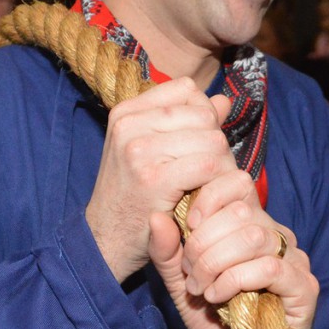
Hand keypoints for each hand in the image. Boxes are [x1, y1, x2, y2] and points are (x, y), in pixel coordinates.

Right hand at [85, 77, 236, 281]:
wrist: (105, 239)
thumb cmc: (132, 195)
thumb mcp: (151, 151)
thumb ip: (187, 123)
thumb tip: (223, 100)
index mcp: (126, 112)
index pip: (186, 89)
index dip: (202, 115)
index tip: (196, 143)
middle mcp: (129, 124)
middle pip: (203, 114)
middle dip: (216, 141)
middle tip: (209, 171)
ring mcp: (139, 150)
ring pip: (212, 139)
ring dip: (220, 164)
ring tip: (207, 184)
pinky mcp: (154, 178)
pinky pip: (209, 165)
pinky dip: (216, 182)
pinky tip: (205, 196)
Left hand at [146, 169, 318, 328]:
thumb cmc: (214, 318)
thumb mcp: (180, 281)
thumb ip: (168, 251)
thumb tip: (157, 216)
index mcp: (249, 223)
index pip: (236, 183)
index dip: (208, 199)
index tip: (189, 228)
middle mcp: (275, 234)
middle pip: (240, 212)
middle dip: (204, 243)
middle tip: (191, 274)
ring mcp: (294, 258)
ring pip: (253, 237)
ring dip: (216, 264)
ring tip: (202, 289)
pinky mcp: (304, 286)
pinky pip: (269, 267)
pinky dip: (235, 281)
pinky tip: (219, 298)